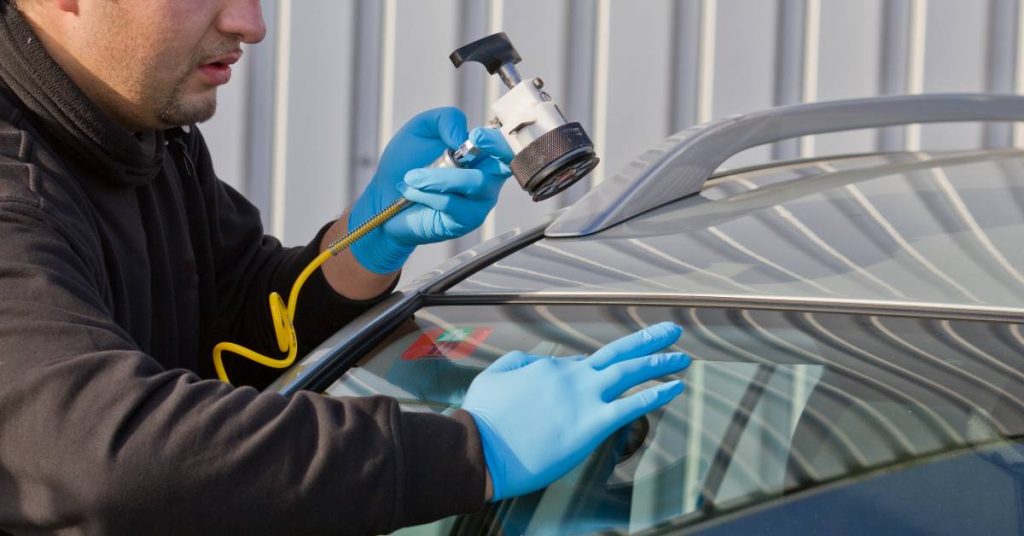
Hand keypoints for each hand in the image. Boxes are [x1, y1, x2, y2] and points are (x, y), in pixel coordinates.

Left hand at [349, 107, 512, 273]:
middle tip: (469, 143)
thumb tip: (464, 136)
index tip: (476, 136)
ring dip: (438, 177)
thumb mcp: (421, 129)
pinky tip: (411, 193)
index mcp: (482, 152)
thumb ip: (446, 120)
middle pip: (503, 164)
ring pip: (473, 183)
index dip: (498, 140)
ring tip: (411, 177)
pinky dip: (428, 195)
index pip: (506, 145)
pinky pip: (452, 204)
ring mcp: (480, 201)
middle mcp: (488, 176)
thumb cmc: (405, 163)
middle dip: (493, 152)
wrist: (384, 196)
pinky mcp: (466, 220)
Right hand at [462, 322, 690, 500]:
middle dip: (647, 341)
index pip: (582, 364)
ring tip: (681, 357)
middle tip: (672, 331)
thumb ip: (519, 363)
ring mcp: (585, 399)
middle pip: (618, 353)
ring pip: (631, 373)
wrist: (480, 448)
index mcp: (549, 368)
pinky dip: (657, 394)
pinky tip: (675, 388)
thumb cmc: (482, 418)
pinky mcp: (592, 425)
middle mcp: (572, 377)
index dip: (595, 370)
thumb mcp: (493, 377)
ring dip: (659, 362)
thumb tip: (539, 362)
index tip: (605, 375)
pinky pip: (633, 406)